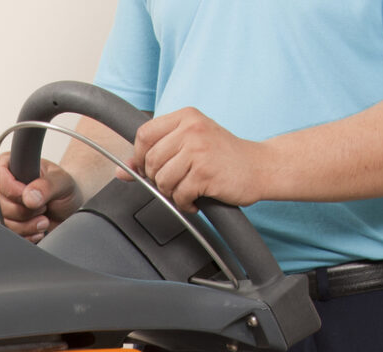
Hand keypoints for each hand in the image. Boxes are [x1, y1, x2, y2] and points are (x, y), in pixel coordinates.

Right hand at [0, 156, 79, 243]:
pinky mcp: (2, 222)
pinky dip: (24, 235)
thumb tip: (29, 198)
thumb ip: (47, 186)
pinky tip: (37, 230)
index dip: (12, 190)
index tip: (31, 197)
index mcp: (9, 165)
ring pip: (1, 221)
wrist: (65, 206)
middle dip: (24, 211)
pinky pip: (5, 234)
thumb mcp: (62, 182)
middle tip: (43, 207)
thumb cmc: (62, 187)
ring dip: (26, 226)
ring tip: (44, 220)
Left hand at [134, 108, 275, 212]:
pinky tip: (197, 199)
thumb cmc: (224, 157)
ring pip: (162, 180)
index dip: (142, 157)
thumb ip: (156, 154)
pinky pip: (179, 195)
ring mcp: (199, 149)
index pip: (143, 134)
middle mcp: (191, 129)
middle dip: (158, 179)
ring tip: (188, 190)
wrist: (260, 167)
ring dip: (172, 193)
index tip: (153, 168)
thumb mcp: (190, 145)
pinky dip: (185, 203)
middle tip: (176, 183)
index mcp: (186, 117)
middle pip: (151, 161)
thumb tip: (122, 171)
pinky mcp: (205, 172)